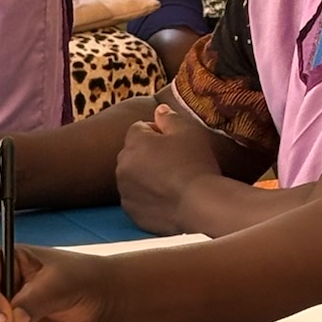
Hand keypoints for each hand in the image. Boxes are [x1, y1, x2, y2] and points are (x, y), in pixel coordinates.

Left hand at [116, 104, 222, 233]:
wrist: (199, 206)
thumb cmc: (196, 165)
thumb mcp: (189, 131)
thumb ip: (170, 117)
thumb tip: (160, 110)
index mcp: (134, 142)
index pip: (139, 128)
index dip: (159, 133)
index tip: (176, 144)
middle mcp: (122, 166)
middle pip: (133, 153)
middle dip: (148, 154)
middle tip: (175, 163)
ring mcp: (125, 191)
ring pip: (133, 177)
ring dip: (146, 176)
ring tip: (173, 183)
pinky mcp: (132, 212)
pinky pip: (137, 199)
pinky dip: (148, 198)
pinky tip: (168, 199)